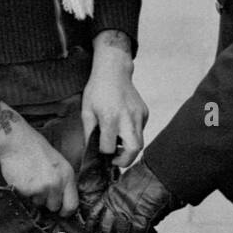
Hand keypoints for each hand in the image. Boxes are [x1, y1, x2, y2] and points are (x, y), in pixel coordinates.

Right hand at [0, 134, 77, 216]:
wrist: (18, 142)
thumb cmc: (37, 151)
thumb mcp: (59, 164)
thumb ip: (63, 182)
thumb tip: (63, 202)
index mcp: (68, 176)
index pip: (72, 205)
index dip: (65, 211)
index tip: (60, 212)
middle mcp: (57, 183)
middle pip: (54, 207)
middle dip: (47, 202)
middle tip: (40, 189)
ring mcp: (42, 188)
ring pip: (39, 204)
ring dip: (35, 197)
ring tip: (31, 180)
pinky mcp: (27, 190)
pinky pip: (27, 200)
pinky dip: (24, 194)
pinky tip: (23, 180)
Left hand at [83, 34, 148, 168]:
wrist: (113, 71)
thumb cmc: (97, 90)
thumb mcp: (87, 111)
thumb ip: (89, 134)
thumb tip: (91, 153)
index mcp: (110, 118)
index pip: (109, 147)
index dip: (104, 153)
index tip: (100, 151)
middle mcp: (127, 118)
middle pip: (133, 150)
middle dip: (125, 161)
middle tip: (115, 160)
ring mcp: (139, 115)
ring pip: (140, 143)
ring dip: (129, 148)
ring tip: (118, 143)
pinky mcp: (145, 113)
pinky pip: (141, 131)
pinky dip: (132, 135)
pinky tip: (123, 126)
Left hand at [83, 158, 183, 232]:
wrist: (162, 168)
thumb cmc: (148, 175)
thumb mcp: (127, 185)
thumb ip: (121, 203)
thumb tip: (123, 221)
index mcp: (110, 195)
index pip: (93, 217)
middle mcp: (116, 204)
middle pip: (104, 231)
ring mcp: (129, 210)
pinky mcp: (143, 215)